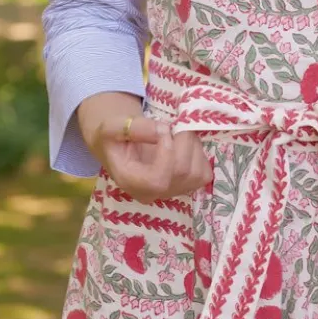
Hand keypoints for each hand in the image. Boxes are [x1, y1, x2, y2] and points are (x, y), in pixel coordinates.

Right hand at [77, 93, 212, 203]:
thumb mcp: (112, 126)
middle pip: (181, 171)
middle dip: (183, 140)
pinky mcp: (187, 187)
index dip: (167, 152)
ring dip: (193, 144)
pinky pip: (204, 174)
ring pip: (196, 172)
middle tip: (173, 125)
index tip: (162, 129)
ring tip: (177, 134)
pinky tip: (185, 146)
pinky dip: (200, 154)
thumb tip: (162, 130)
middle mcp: (152, 193)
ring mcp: (171, 192)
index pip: (158, 179)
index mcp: (130, 181)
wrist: (121, 145)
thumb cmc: (114, 137)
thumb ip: (132, 127)